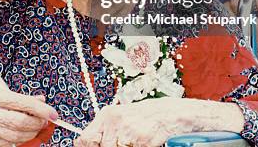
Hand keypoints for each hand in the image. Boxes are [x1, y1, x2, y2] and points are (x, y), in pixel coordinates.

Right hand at [0, 87, 57, 146]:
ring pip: (17, 136)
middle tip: (44, 122)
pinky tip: (22, 134)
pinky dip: (20, 140)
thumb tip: (42, 100)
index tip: (53, 113)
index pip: (23, 103)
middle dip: (38, 124)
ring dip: (32, 134)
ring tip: (36, 128)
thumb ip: (22, 98)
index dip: (41, 110)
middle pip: (21, 123)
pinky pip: (9, 144)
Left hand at [75, 98, 242, 146]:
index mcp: (107, 115)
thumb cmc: (145, 117)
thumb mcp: (121, 118)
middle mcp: (115, 121)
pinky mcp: (143, 140)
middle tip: (121, 144)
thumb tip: (88, 144)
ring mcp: (129, 131)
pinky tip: (144, 143)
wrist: (173, 113)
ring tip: (134, 142)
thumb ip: (105, 131)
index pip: (84, 140)